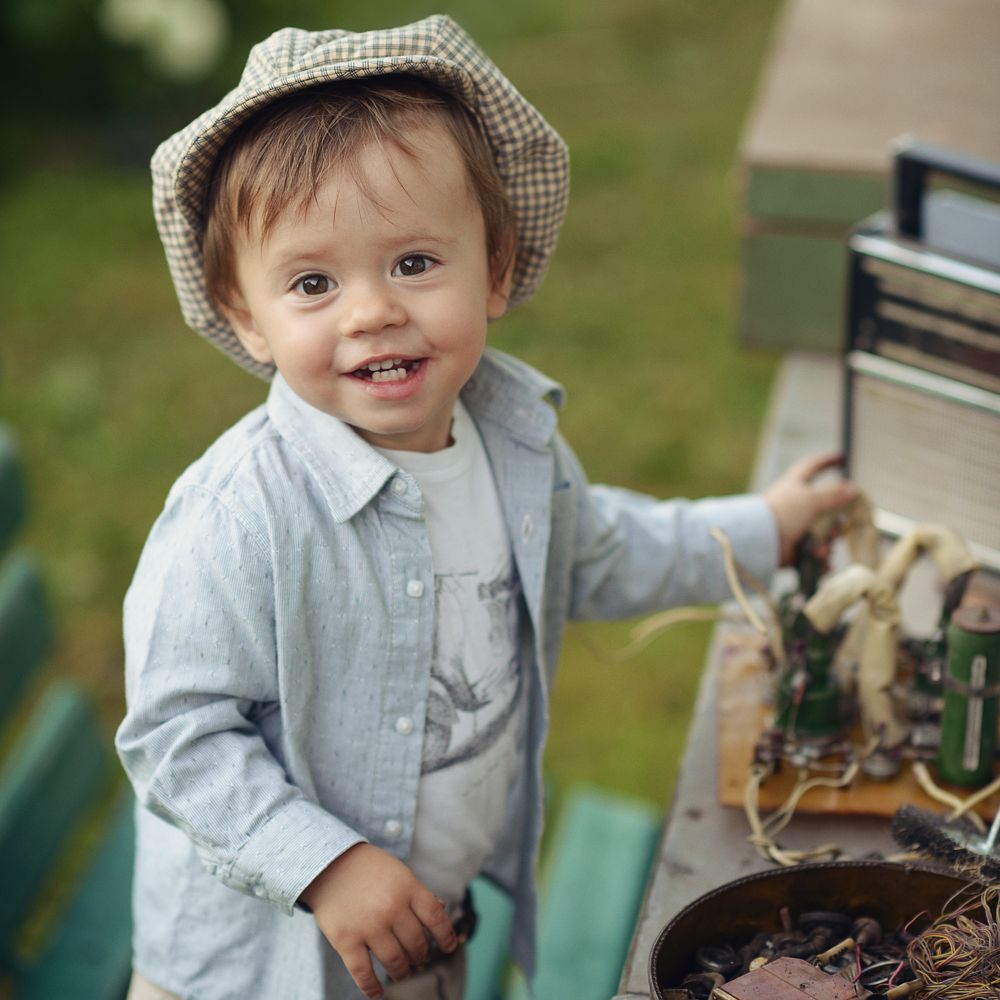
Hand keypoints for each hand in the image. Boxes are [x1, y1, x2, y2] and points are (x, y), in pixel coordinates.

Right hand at [298, 843, 455, 998]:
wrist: (328, 864)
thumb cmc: (368, 868)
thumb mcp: (398, 872)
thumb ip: (417, 894)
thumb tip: (441, 912)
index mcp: (408, 887)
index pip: (435, 917)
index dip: (446, 935)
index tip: (449, 947)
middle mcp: (391, 907)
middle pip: (416, 942)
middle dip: (420, 954)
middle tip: (419, 958)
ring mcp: (369, 926)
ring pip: (395, 961)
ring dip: (402, 971)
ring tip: (402, 972)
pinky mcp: (346, 940)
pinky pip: (363, 973)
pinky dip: (372, 988)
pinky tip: (378, 994)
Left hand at [763, 453, 857, 565]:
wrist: (761, 541)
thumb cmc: (784, 512)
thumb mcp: (812, 498)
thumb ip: (834, 493)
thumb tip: (853, 488)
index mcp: (795, 485)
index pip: (812, 467)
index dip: (827, 461)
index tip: (841, 457)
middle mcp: (795, 505)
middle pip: (827, 509)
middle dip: (836, 522)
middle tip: (837, 527)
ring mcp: (795, 526)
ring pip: (824, 533)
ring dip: (827, 542)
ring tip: (821, 548)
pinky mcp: (794, 546)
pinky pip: (815, 552)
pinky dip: (819, 557)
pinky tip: (819, 559)